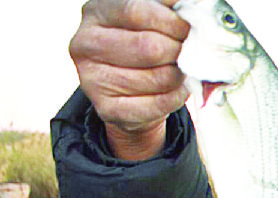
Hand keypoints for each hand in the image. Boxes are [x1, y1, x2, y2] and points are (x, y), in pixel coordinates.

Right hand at [69, 0, 190, 159]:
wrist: (129, 90)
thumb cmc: (142, 45)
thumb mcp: (148, 19)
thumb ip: (165, 9)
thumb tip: (191, 6)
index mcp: (96, 12)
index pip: (135, 11)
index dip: (170, 21)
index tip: (187, 27)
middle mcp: (87, 44)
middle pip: (149, 46)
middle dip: (178, 50)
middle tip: (187, 52)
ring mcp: (92, 79)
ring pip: (158, 78)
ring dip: (179, 75)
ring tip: (180, 70)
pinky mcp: (108, 108)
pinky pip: (157, 104)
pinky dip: (176, 97)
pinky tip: (177, 89)